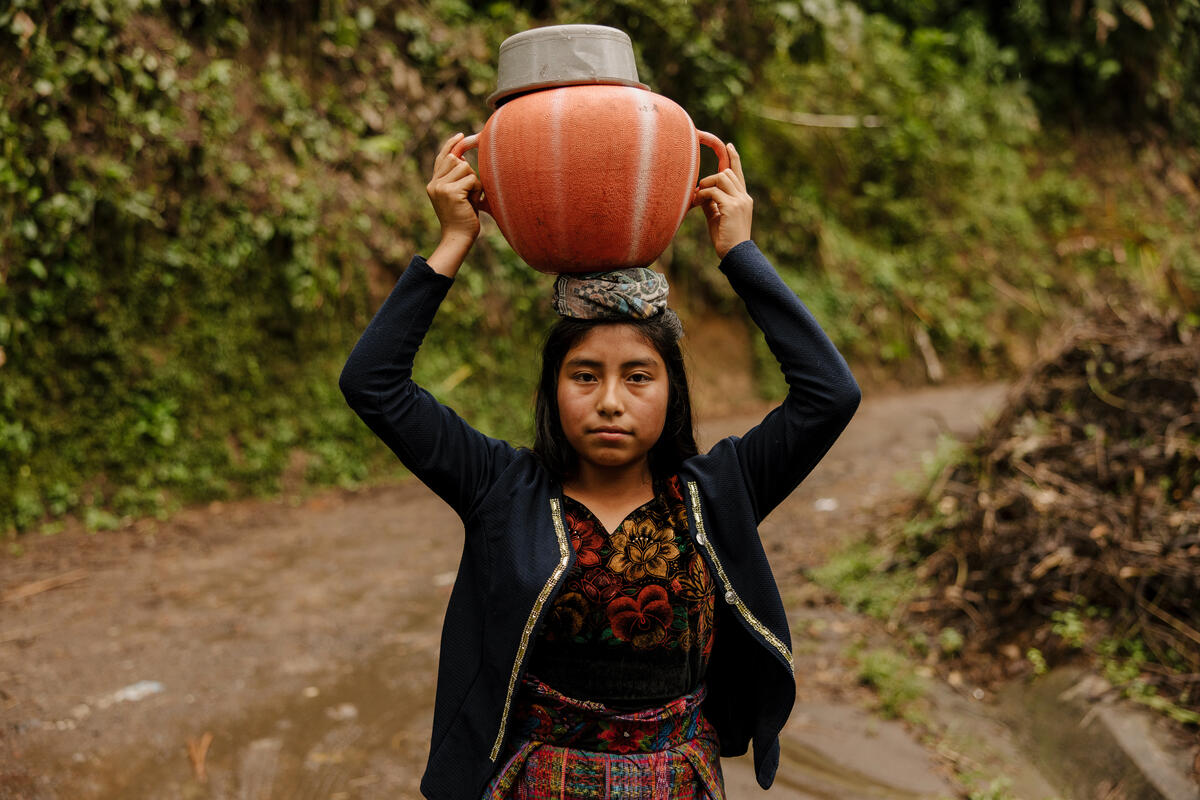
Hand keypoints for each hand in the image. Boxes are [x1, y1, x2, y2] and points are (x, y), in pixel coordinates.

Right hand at [427, 133, 483, 247]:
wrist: (458, 238)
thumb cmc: (463, 218)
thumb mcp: (458, 194)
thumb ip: (457, 177)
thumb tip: (462, 157)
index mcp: (434, 183)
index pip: (442, 157)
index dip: (451, 145)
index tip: (460, 135)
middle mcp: (434, 183)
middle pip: (456, 159)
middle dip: (469, 172)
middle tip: (469, 192)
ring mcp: (440, 187)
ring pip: (465, 167)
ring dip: (473, 182)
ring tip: (470, 198)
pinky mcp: (450, 192)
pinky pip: (472, 179)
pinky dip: (477, 190)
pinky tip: (472, 203)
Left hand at [694, 143, 751, 258]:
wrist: (736, 256)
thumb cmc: (726, 239)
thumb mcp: (717, 218)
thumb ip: (712, 204)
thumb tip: (701, 194)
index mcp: (743, 199)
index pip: (738, 173)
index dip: (734, 158)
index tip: (728, 146)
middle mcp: (744, 197)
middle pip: (726, 172)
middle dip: (710, 178)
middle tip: (698, 192)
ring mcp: (740, 201)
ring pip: (721, 177)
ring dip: (705, 185)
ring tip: (697, 198)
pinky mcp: (732, 207)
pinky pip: (713, 191)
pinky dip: (702, 195)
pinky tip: (696, 203)